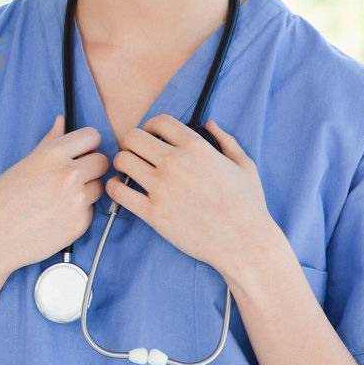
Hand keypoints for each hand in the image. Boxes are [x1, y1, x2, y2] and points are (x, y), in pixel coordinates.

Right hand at [0, 115, 109, 279]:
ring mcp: (77, 200)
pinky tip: (56, 216)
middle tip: (72, 177)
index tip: (80, 151)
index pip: (91, 136)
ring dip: (86, 191)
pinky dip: (78, 212)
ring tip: (59, 199)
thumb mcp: (23, 165)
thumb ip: (49, 143)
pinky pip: (90, 210)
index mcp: (52, 154)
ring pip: (98, 187)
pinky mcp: (80, 223)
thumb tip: (62, 121)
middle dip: (91, 167)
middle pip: (102, 162)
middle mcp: (68, 174)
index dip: (86, 144)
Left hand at [106, 115, 280, 278]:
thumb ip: (226, 140)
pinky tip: (123, 190)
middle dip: (132, 143)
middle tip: (137, 155)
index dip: (151, 127)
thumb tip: (209, 123)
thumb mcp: (244, 165)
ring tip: (130, 172)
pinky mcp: (153, 213)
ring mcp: (162, 187)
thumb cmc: (248, 205)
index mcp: (197, 147)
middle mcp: (176, 162)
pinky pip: (118, 191)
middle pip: (132, 137)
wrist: (245, 243)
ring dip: (122, 163)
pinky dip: (114, 187)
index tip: (152, 138)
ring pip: (121, 159)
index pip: (159, 121)